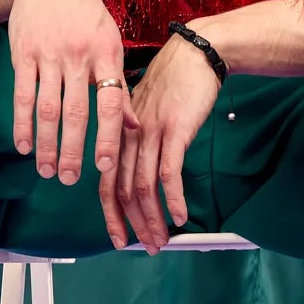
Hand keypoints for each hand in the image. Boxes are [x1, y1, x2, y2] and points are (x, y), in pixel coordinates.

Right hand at [6, 0, 136, 197]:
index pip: (110, 103)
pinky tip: (23, 145)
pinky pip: (22, 94)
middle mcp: (78, 55)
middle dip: (72, 150)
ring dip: (45, 143)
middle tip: (69, 179)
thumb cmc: (86, 14)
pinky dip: (22, 122)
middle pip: (76, 112)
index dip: (108, 136)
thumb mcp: (111, 41)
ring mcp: (49, 54)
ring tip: (45, 169)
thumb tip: (134, 125)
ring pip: (47, 108)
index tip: (105, 166)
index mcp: (106, 54)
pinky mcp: (23, 53)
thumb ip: (119, 84)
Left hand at [107, 33, 222, 253]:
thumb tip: (144, 178)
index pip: (108, 183)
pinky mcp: (174, 131)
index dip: (112, 215)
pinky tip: (180, 216)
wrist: (195, 56)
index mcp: (121, 135)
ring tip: (162, 240)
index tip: (120, 239)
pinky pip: (169, 173)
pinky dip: (174, 198)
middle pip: (123, 191)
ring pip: (144, 187)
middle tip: (145, 247)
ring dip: (153, 219)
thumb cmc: (175, 85)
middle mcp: (130, 137)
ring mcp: (151, 135)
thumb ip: (142, 143)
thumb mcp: (148, 115)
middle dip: (133, 225)